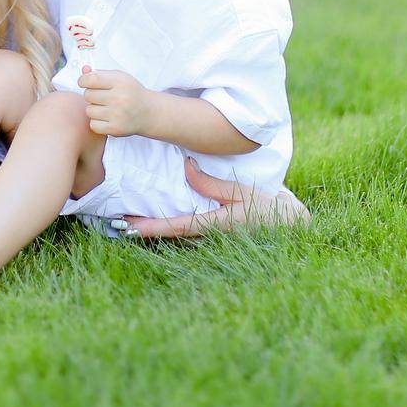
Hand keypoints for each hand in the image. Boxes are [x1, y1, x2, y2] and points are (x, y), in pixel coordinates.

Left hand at [79, 65, 154, 136]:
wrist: (148, 112)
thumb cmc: (131, 93)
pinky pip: (93, 125)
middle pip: (88, 95)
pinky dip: (97, 122)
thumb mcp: (119, 77)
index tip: (84, 82)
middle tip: (102, 97)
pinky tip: (107, 118)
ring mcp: (118, 115)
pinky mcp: (115, 129)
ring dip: (94, 109)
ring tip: (106, 108)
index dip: (83, 80)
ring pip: (89, 111)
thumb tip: (84, 70)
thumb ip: (100, 73)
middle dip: (91, 95)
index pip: (91, 79)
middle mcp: (120, 98)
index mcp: (120, 82)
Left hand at [116, 158, 310, 238]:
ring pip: (176, 234)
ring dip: (153, 229)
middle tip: (116, 223)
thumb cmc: (269, 209)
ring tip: (127, 221)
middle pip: (169, 233)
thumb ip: (211, 184)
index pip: (174, 226)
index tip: (127, 226)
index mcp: (213, 225)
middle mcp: (208, 236)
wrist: (291, 227)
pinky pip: (186, 231)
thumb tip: (187, 168)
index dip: (148, 227)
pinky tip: (155, 219)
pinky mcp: (215, 234)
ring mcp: (211, 237)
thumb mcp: (240, 192)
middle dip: (143, 229)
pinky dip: (168, 226)